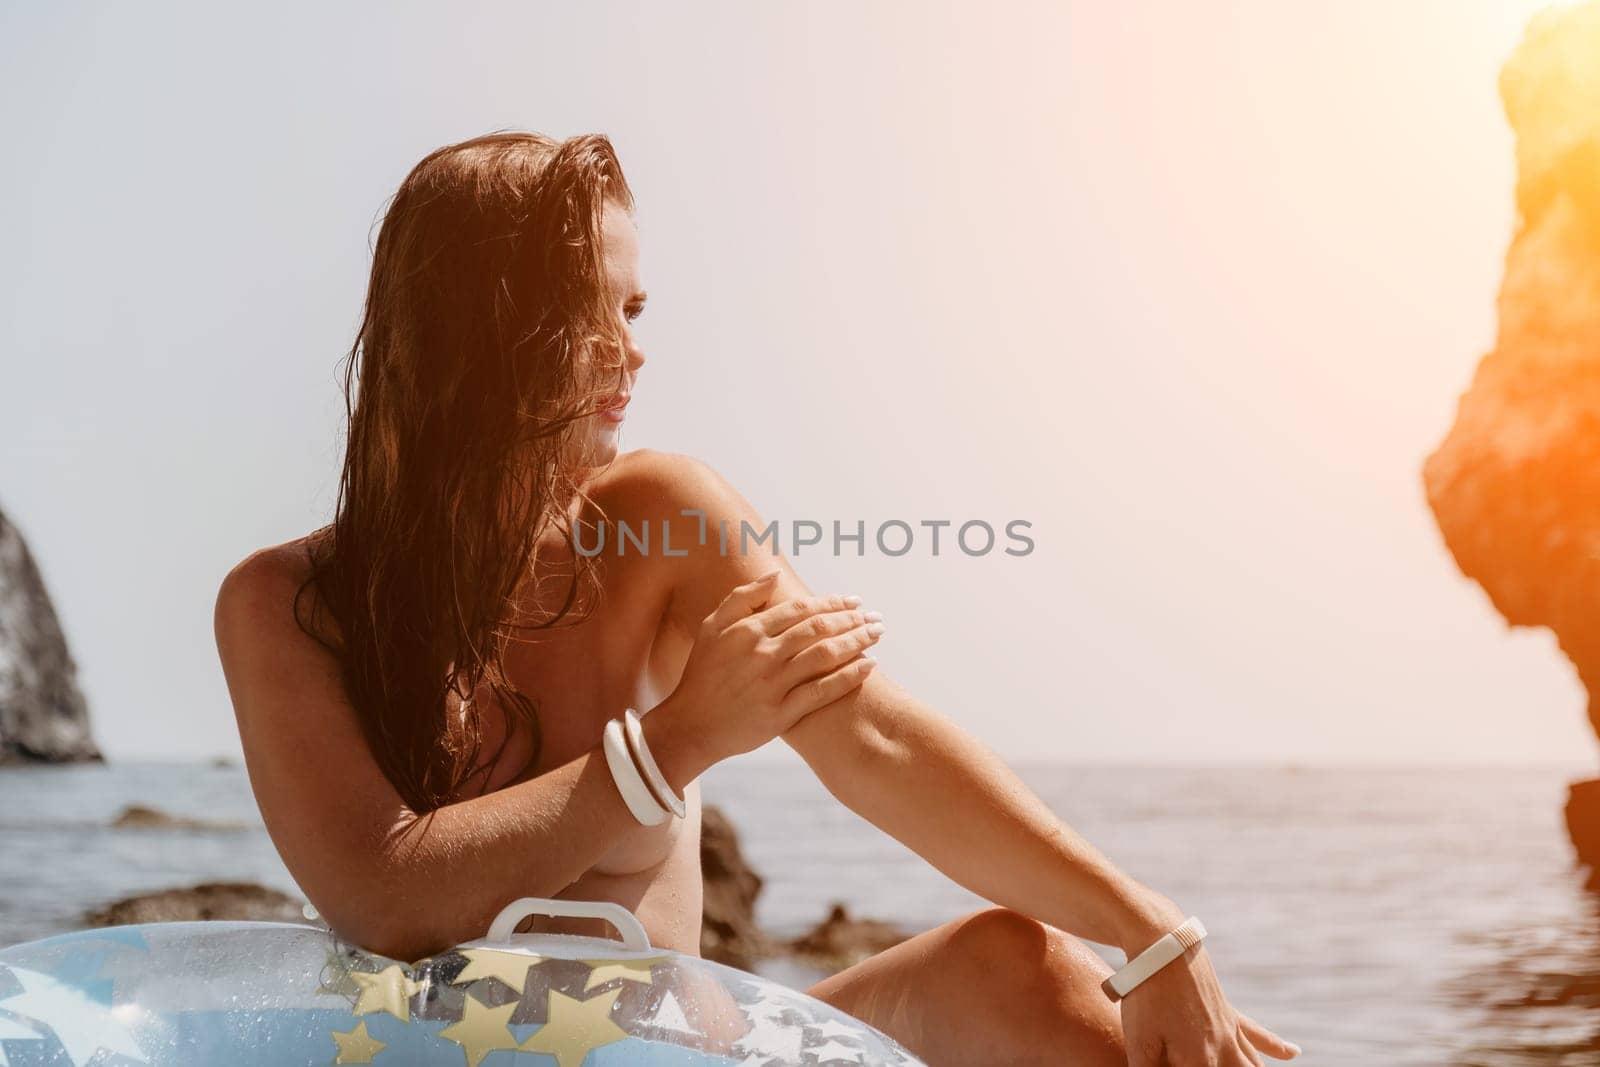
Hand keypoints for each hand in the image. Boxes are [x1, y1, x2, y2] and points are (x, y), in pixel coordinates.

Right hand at [649, 569, 881, 773]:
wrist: (690, 725)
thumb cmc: (702, 673)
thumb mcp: (712, 628)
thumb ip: (742, 598)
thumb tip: (776, 574)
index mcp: (748, 630)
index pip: (800, 608)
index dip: (832, 603)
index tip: (855, 602)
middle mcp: (762, 654)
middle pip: (818, 629)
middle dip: (853, 620)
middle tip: (876, 617)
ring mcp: (772, 685)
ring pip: (824, 656)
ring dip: (857, 642)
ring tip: (878, 634)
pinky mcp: (779, 714)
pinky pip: (821, 692)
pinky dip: (848, 677)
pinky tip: (869, 666)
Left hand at [1118, 940, 1299, 1065]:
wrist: (1161, 945)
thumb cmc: (1146, 995)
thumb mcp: (1140, 1043)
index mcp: (1201, 1062)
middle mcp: (1223, 1049)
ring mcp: (1229, 1028)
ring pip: (1253, 1065)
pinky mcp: (1227, 1009)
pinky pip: (1256, 1033)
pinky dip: (1275, 1046)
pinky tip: (1292, 1053)